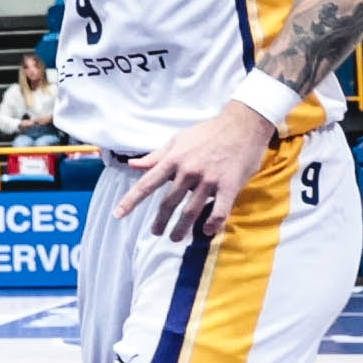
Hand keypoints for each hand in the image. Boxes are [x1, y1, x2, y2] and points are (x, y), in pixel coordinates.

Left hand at [111, 103, 280, 242]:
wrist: (243, 125)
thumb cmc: (208, 132)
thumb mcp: (178, 139)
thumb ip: (156, 156)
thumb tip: (132, 164)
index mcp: (173, 160)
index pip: (147, 184)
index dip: (131, 201)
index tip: (118, 215)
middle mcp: (188, 171)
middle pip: (168, 202)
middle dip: (160, 221)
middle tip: (155, 233)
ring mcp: (209, 179)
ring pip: (191, 210)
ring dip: (181, 227)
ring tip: (175, 238)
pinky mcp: (230, 185)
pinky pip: (219, 210)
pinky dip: (213, 223)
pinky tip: (207, 231)